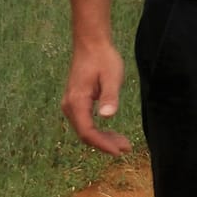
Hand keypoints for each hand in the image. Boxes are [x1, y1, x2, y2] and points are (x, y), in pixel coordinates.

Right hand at [62, 37, 130, 154]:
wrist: (91, 44)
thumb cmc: (103, 59)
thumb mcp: (111, 77)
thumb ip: (109, 96)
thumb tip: (106, 116)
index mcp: (77, 101)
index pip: (87, 132)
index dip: (103, 144)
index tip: (119, 151)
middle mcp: (70, 105)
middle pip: (85, 134)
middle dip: (105, 144)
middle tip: (127, 148)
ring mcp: (71, 104)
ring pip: (85, 130)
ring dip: (103, 139)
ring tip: (123, 143)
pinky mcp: (76, 102)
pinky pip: (85, 123)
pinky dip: (99, 131)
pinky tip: (112, 133)